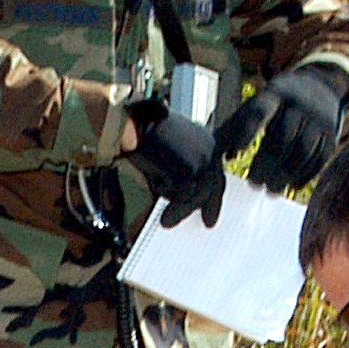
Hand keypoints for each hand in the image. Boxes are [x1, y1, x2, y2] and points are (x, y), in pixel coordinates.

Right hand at [127, 98, 224, 225]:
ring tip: (167, 223)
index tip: (213, 212)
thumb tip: (182, 195)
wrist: (132, 123)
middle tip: (208, 224)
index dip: (215, 194)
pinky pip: (183, 196)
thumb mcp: (170, 152)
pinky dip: (172, 206)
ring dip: (183, 211)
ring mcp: (201, 159)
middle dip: (211, 206)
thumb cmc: (144, 134)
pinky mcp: (189, 169)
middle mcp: (209, 148)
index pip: (216, 173)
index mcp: (207, 141)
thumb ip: (180, 169)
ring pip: (199, 195)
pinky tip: (162, 216)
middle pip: (214, 185)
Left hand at [215, 64, 348, 192]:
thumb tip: (214, 158)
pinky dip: (305, 175)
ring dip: (285, 175)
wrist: (322, 84)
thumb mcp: (258, 104)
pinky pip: (320, 158)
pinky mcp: (332, 133)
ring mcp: (318, 119)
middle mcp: (298, 105)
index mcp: (274, 95)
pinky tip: (291, 186)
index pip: (259, 112)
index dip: (246, 132)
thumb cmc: (278, 103)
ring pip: (301, 151)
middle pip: (281, 138)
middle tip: (253, 184)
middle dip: (266, 164)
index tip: (236, 154)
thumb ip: (236, 127)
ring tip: (270, 190)